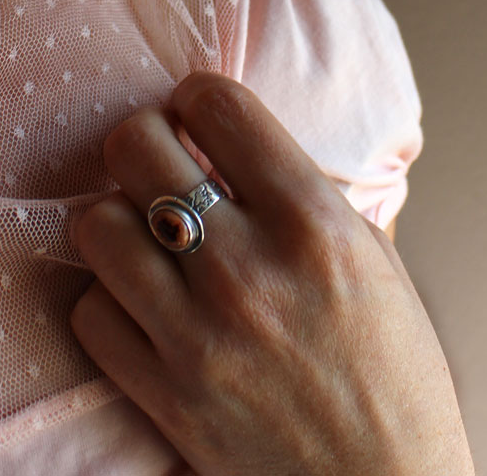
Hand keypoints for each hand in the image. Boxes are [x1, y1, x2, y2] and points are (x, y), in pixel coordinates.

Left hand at [71, 72, 474, 474]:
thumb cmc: (396, 376)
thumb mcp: (378, 264)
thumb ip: (311, 198)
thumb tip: (246, 154)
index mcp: (315, 223)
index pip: (218, 106)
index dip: (196, 94)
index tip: (195, 111)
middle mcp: (247, 268)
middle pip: (135, 147)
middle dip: (142, 139)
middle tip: (159, 161)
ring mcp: (196, 333)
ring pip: (95, 225)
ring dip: (116, 218)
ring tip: (146, 235)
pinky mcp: (163, 392)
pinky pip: (91, 312)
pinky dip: (110, 299)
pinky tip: (143, 303)